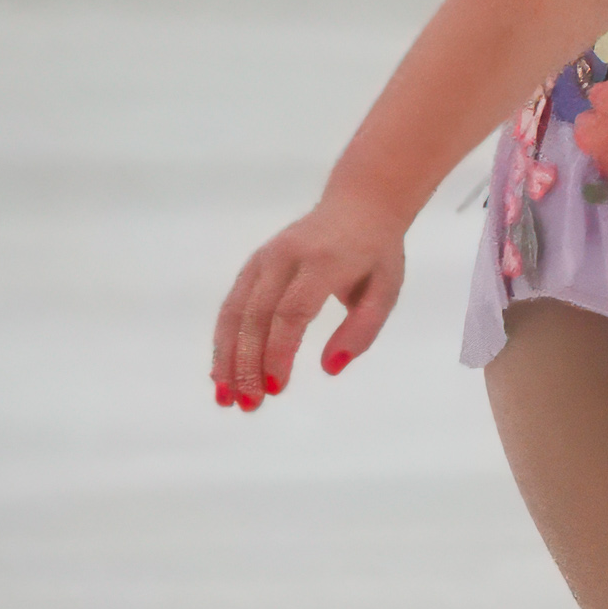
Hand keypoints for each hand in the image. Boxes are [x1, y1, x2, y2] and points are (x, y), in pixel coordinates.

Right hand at [211, 198, 405, 411]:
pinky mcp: (253, 265)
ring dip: (227, 357)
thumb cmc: (376, 254)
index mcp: (323, 261)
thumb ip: (362, 330)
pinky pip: (232, 305)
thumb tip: (330, 368)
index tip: (276, 388)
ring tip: (225, 398)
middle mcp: (286, 256)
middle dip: (247, 363)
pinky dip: (223, 341)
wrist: (359, 204)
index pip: (292, 311)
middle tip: (249, 405)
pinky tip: (221, 373)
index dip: (279, 351)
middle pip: (256, 315)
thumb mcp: (385, 291)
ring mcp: (264, 258)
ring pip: (235, 311)